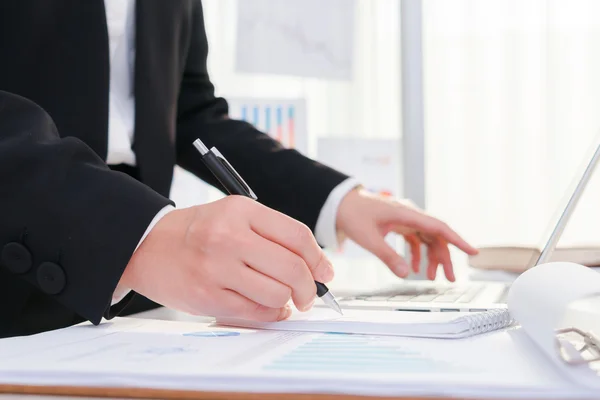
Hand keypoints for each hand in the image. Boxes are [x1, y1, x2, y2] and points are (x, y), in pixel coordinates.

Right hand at [120, 196, 333, 320]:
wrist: (146, 246)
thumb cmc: (197, 232)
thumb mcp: (233, 216)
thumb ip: (272, 235)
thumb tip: (316, 267)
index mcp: (240, 210)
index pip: (297, 235)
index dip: (318, 258)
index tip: (325, 271)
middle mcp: (229, 237)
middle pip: (292, 267)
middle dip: (310, 287)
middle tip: (309, 294)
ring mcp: (217, 268)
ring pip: (277, 293)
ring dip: (289, 301)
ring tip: (285, 299)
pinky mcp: (208, 296)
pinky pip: (256, 311)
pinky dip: (271, 313)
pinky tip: (271, 307)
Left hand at [336, 187, 477, 281]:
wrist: (339, 203)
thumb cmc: (353, 215)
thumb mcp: (369, 239)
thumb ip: (388, 257)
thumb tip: (406, 274)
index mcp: (406, 214)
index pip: (439, 227)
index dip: (457, 241)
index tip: (472, 252)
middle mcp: (409, 215)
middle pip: (435, 236)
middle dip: (444, 258)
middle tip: (449, 279)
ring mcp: (405, 219)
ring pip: (426, 239)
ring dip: (430, 257)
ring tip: (430, 277)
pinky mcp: (398, 223)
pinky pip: (415, 239)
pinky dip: (416, 253)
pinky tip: (413, 267)